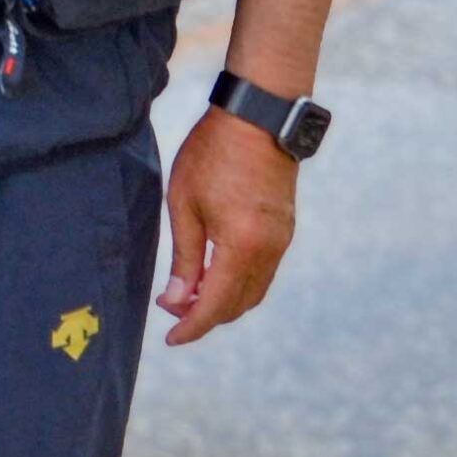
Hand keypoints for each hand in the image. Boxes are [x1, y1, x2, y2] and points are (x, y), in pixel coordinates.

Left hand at [156, 104, 296, 346]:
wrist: (257, 117)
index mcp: (241, 246)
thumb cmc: (212, 154)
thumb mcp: (184, 204)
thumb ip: (184, 257)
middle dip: (206, 317)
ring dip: (224, 302)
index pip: (215, 305)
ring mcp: (282, 241)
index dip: (192, 327)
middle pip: (238, 305)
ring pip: (254, 292)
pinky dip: (239, 284)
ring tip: (190, 295)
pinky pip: (263, 273)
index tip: (171, 339)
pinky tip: (214, 274)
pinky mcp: (284, 230)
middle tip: (173, 311)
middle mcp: (269, 250)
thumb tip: (176, 300)